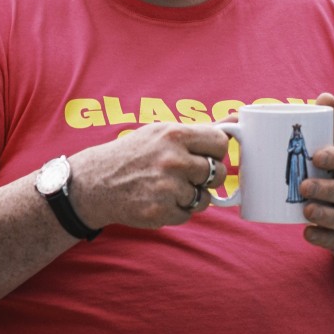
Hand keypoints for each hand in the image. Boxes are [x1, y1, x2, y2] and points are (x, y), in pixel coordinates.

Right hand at [69, 122, 230, 229]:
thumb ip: (204, 129)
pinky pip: (188, 214)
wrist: (95, 182)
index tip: (203, 154)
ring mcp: (167, 187)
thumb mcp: (163, 133)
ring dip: (191, 196)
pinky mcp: (161, 211)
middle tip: (182, 173)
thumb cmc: (134, 154)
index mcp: (174, 135)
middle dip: (205, 176)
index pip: (221, 142)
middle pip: (218, 173)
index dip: (215, 151)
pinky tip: (158, 199)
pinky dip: (177, 210)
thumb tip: (238, 119)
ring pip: (205, 198)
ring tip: (167, 187)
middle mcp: (173, 160)